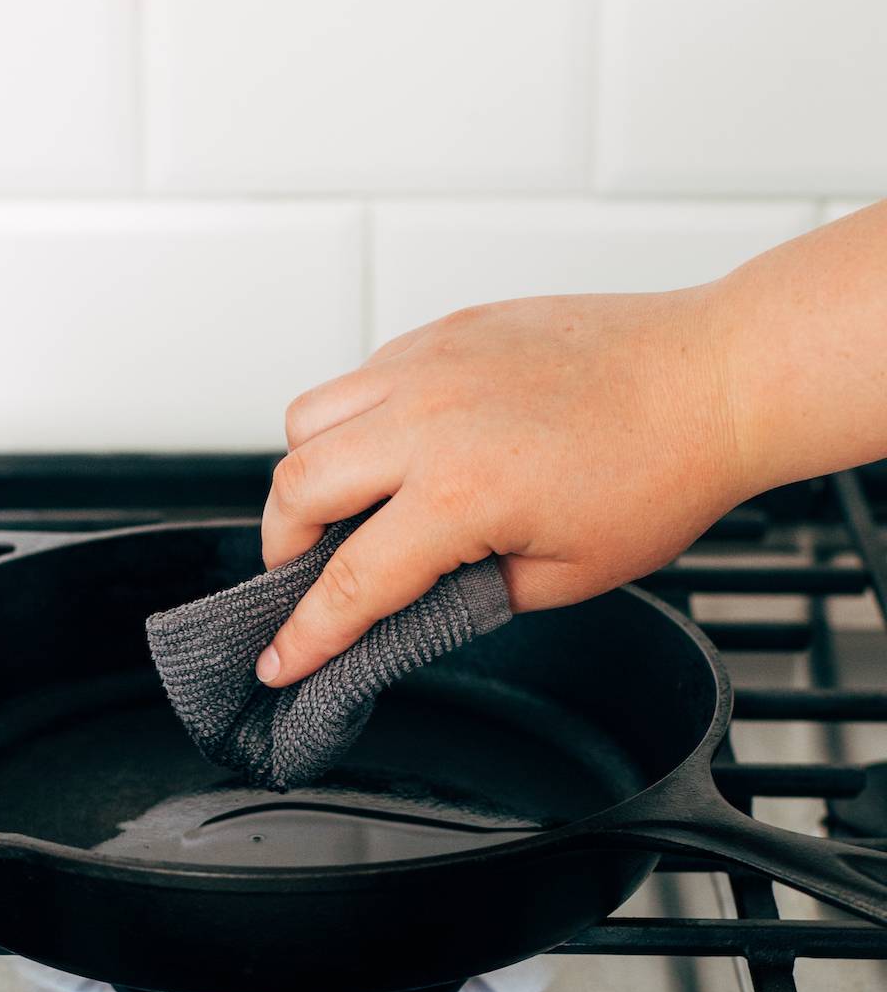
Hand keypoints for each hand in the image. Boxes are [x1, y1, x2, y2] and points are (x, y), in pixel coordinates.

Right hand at [255, 287, 745, 686]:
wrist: (712, 379)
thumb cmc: (659, 473)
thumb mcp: (564, 578)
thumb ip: (472, 596)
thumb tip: (417, 605)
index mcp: (461, 495)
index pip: (351, 582)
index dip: (306, 635)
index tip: (279, 661)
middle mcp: (429, 419)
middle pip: (296, 487)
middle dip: (283, 549)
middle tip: (305, 578)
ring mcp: (432, 363)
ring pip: (309, 418)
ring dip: (306, 474)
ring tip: (343, 508)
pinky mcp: (447, 330)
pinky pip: (361, 376)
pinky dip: (355, 421)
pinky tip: (396, 451)